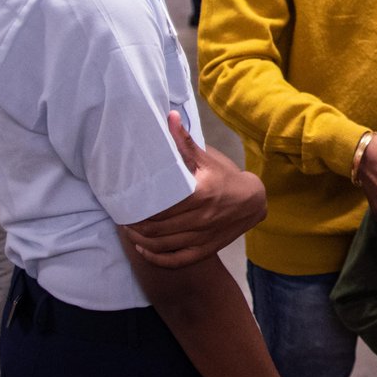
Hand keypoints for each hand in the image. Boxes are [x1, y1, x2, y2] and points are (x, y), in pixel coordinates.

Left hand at [122, 112, 266, 266]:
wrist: (253, 202)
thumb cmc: (226, 178)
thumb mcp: (207, 159)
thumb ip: (185, 142)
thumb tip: (169, 117)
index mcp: (200, 194)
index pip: (159, 207)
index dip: (138, 208)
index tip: (125, 202)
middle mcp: (201, 219)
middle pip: (155, 228)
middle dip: (134, 225)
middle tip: (123, 216)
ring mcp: (202, 237)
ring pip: (161, 245)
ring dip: (140, 240)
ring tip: (130, 231)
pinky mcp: (204, 250)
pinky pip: (175, 259)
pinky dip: (155, 257)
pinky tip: (144, 249)